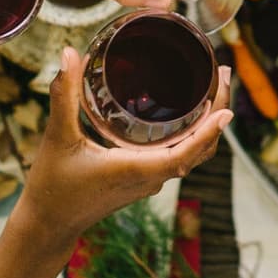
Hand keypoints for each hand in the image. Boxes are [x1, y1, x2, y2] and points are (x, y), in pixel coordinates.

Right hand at [16, 45, 231, 244]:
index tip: (228, 109)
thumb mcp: (57, 136)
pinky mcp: (144, 178)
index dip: (208, 133)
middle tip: (225, 74)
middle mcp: (150, 177)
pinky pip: (180, 156)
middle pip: (199, 150)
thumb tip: (68, 54)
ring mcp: (149, 180)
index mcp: (135, 169)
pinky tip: (191, 111)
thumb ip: (63, 95)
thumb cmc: (53, 185)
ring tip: (216, 86)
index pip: (184, 154)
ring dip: (209, 124)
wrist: (49, 223)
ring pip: (193, 155)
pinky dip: (195, 135)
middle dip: (217, 114)